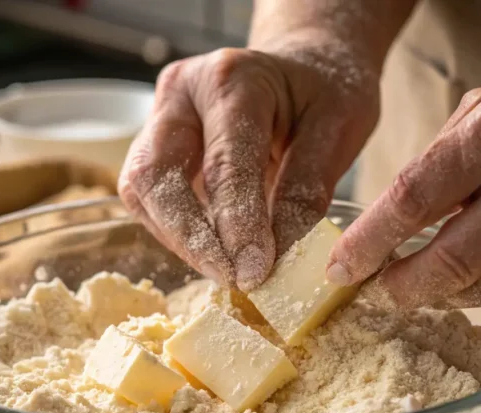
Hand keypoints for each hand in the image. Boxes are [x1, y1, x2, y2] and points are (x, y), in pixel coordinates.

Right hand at [119, 41, 379, 289]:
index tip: (253, 274)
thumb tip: (278, 257)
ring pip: (141, 191)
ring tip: (227, 272)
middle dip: (190, 239)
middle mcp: (181, 94)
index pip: (224, 162)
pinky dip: (180, 234)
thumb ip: (306, 189)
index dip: (236, 224)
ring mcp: (160, 117)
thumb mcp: (338, 129)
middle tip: (231, 280)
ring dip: (181, 241)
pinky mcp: (154, 145)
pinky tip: (216, 254)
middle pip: (155, 175)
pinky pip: (151, 199)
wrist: (305, 64)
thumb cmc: (325, 90)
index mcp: (233, 79)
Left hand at [327, 54, 480, 309]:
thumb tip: (395, 215)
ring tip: (413, 288)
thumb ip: (444, 156)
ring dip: (437, 295)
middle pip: (446, 259)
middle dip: (398, 285)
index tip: (340, 268)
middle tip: (375, 290)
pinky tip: (462, 284)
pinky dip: (479, 291)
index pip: (413, 197)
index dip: (369, 241)